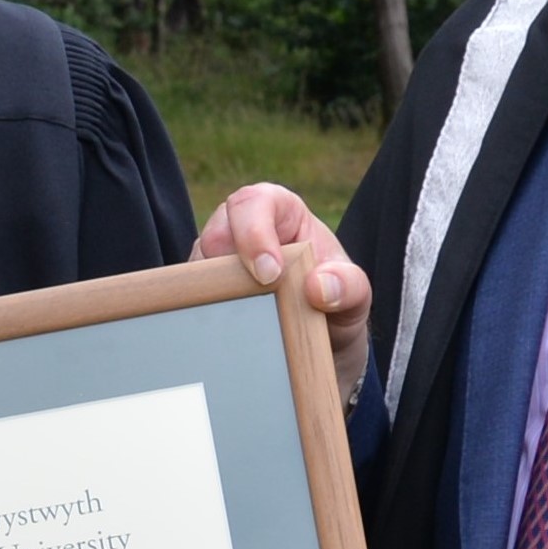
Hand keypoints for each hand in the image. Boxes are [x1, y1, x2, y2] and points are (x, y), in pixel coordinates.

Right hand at [191, 184, 372, 384]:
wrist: (324, 346)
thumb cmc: (337, 304)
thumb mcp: (356, 295)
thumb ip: (348, 286)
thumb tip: (318, 287)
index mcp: (279, 214)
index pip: (253, 202)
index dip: (253, 231)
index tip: (269, 272)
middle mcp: (241, 233)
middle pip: (214, 235)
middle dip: (227, 268)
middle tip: (251, 303)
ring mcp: (218, 267)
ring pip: (197, 273)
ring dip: (217, 299)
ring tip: (248, 325)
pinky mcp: (206, 298)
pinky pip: (192, 305)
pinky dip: (207, 319)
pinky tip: (229, 338)